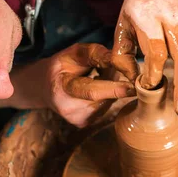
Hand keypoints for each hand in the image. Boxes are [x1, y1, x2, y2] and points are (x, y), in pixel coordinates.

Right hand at [10, 43, 134, 126]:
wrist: (45, 87)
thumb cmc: (62, 67)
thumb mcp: (74, 53)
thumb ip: (97, 54)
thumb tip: (122, 59)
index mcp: (62, 89)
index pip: (91, 90)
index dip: (112, 88)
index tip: (132, 87)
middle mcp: (69, 110)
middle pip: (104, 96)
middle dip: (115, 82)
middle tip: (115, 69)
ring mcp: (77, 120)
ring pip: (108, 101)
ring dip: (110, 87)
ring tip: (95, 77)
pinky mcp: (84, 124)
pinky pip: (105, 106)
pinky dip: (106, 96)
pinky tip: (94, 89)